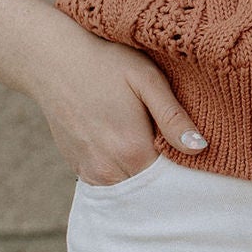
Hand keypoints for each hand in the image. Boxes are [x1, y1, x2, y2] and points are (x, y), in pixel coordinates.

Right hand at [30, 18, 207, 183]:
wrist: (53, 61)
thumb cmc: (105, 63)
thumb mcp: (146, 79)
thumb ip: (173, 117)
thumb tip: (199, 148)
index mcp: (132, 149)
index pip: (173, 180)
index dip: (189, 171)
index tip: (197, 156)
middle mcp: (110, 169)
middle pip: (152, 189)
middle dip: (168, 178)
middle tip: (177, 152)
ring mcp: (91, 172)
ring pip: (132, 190)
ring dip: (145, 177)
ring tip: (149, 145)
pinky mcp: (79, 170)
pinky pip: (111, 184)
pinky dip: (125, 174)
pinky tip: (127, 148)